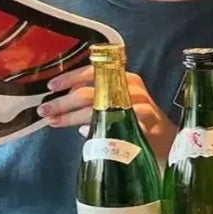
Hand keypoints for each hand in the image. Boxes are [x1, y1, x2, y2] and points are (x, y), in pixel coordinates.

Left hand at [42, 67, 177, 161]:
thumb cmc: (136, 122)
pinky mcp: (146, 123)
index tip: (51, 87)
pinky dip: (97, 128)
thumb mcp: (114, 107)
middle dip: (64, 101)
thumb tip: (58, 108)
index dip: (70, 78)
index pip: (93, 71)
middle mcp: (131, 87)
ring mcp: (140, 104)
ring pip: (99, 106)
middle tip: (46, 110)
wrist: (167, 141)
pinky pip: (117, 123)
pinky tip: (84, 133)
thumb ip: (91, 103)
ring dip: (72, 115)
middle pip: (91, 90)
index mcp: (122, 78)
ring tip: (54, 121)